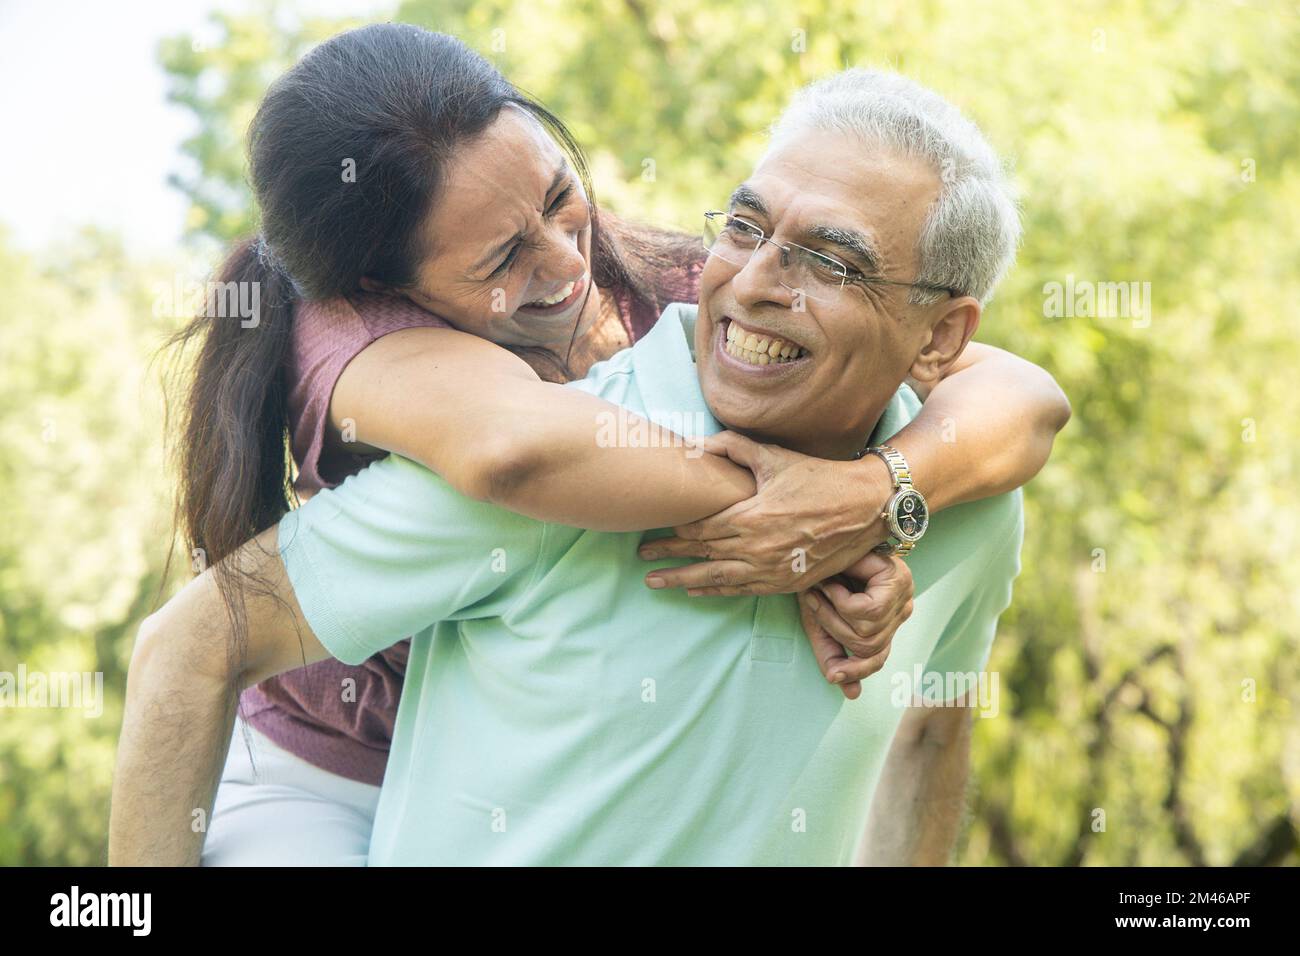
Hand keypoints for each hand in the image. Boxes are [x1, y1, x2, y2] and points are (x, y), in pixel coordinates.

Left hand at [638, 431, 893, 595]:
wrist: (866, 508)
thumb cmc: (820, 478)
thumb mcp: (775, 457)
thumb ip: (733, 448)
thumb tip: (698, 444)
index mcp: (749, 517)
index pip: (698, 529)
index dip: (672, 532)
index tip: (650, 532)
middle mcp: (756, 549)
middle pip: (700, 555)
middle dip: (668, 557)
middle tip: (641, 559)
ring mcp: (771, 570)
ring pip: (716, 578)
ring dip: (683, 580)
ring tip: (656, 582)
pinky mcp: (786, 584)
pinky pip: (742, 590)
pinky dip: (715, 590)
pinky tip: (696, 590)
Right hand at [798, 552, 913, 699]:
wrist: (821, 534)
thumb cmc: (819, 574)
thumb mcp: (821, 618)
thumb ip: (833, 653)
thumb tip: (853, 695)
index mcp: (889, 620)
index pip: (879, 658)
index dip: (856, 670)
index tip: (832, 674)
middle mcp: (902, 608)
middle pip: (868, 646)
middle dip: (832, 629)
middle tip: (812, 603)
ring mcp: (904, 593)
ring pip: (866, 630)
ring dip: (833, 612)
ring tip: (820, 590)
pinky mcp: (897, 578)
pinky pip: (864, 610)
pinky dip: (840, 600)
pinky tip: (831, 582)